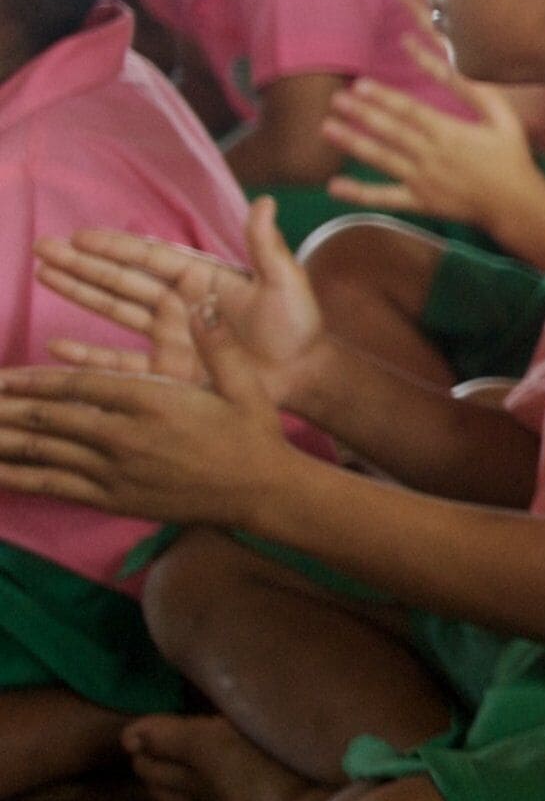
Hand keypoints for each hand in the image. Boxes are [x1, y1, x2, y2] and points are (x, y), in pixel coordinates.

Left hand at [0, 292, 297, 527]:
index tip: (3, 378)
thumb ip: (217, 343)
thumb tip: (202, 302)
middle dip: (7, 410)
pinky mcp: (115, 498)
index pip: (78, 387)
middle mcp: (126, 437)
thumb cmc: (253, 434)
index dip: (35, 382)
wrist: (262, 492)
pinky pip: (58, 487)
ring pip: (45, 453)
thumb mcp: (244, 383)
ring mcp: (117, 472)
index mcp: (153, 402)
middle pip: (50, 420)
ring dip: (5, 441)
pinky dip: (22, 479)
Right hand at [35, 197, 330, 408]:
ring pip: (114, 309)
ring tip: (42, 274)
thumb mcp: (285, 282)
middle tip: (42, 248)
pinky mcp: (167, 369)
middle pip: (120, 278)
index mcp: (200, 276)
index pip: (148, 256)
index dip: (114, 247)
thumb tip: (265, 201)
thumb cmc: (299, 325)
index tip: (79, 236)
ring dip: (78, 292)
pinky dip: (87, 355)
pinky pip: (120, 361)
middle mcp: (177, 302)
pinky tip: (54, 347)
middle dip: (81, 264)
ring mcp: (168, 334)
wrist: (305, 374)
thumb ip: (266, 246)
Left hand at [325, 28, 544, 244]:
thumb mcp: (504, 118)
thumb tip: (452, 66)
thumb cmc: (512, 157)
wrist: (517, 205)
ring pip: (382, 159)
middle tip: (335, 99)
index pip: (410, 111)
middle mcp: (431, 156)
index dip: (383, 97)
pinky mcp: (420, 202)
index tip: (361, 84)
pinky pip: (385, 198)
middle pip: (391, 131)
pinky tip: (334, 186)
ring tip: (328, 128)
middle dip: (361, 114)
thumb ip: (476, 93)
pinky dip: (359, 194)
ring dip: (353, 143)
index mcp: (451, 133)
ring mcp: (423, 181)